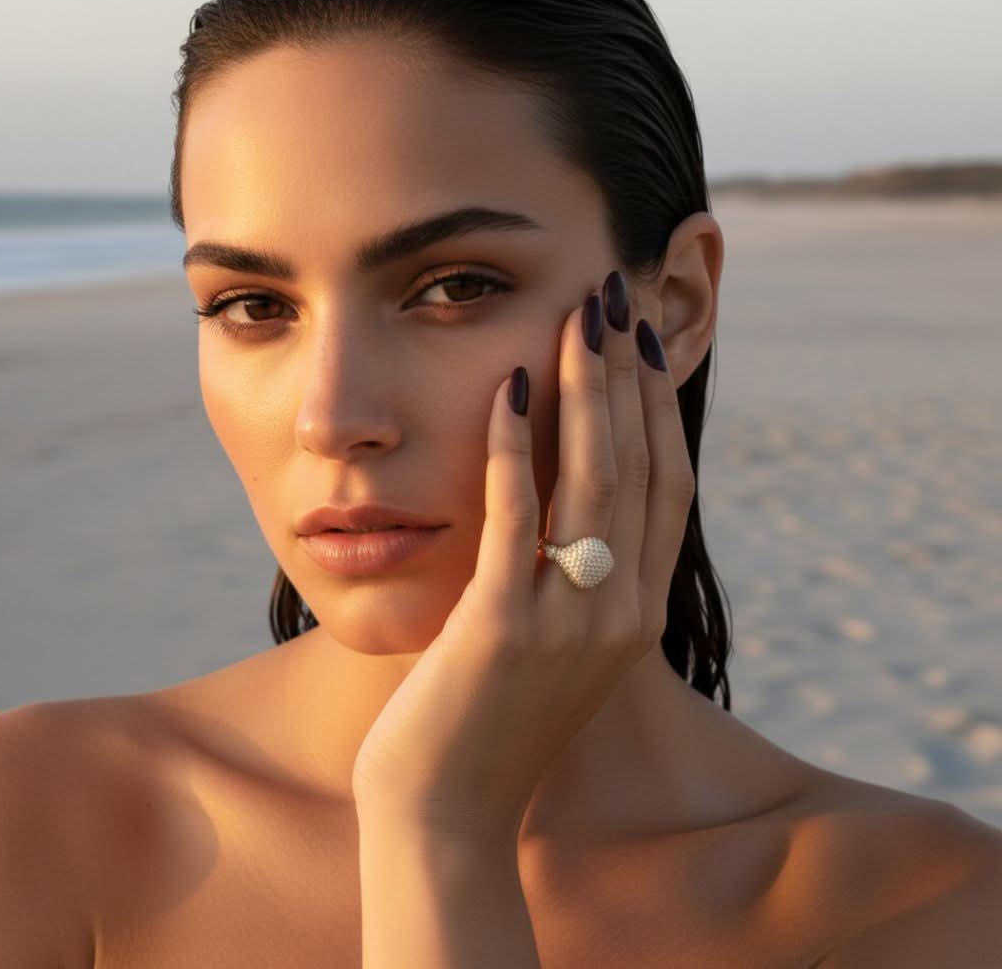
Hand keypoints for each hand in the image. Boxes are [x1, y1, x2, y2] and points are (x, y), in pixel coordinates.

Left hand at [350, 272, 695, 844]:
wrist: (448, 816)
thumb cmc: (490, 720)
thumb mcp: (553, 643)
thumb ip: (573, 575)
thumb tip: (567, 495)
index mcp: (636, 614)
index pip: (667, 486)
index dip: (658, 408)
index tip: (640, 343)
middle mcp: (618, 614)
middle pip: (637, 466)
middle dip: (625, 375)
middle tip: (611, 300)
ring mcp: (566, 623)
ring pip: (590, 479)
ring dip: (584, 389)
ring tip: (574, 318)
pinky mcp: (502, 628)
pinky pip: (514, 516)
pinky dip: (512, 445)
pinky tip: (506, 386)